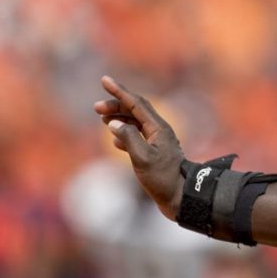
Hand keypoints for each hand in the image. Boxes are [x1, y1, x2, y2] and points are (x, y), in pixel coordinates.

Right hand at [93, 75, 184, 219]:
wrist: (180, 197)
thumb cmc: (163, 179)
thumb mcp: (143, 159)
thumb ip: (128, 139)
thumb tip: (114, 124)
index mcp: (158, 128)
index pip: (136, 104)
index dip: (120, 91)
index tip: (105, 80)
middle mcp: (159, 131)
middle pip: (136, 111)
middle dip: (116, 105)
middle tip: (96, 107)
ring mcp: (157, 142)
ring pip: (136, 124)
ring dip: (119, 119)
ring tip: (102, 117)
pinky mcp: (154, 154)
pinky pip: (138, 137)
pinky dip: (124, 135)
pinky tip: (115, 140)